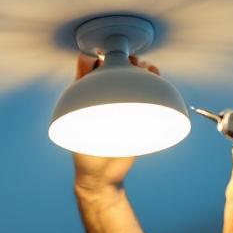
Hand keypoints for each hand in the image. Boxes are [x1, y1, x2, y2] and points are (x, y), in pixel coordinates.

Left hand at [72, 55, 160, 193]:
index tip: (101, 61)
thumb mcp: (77, 127)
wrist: (104, 175)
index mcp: (83, 94)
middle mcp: (102, 94)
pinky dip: (152, 78)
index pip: (86, 65)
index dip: (94, 58)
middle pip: (113, 65)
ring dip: (140, 66)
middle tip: (129, 62)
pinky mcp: (137, 110)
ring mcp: (120, 101)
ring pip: (131, 74)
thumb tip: (87, 67)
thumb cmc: (85, 153)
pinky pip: (147, 89)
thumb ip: (81, 105)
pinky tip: (155, 74)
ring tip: (146, 68)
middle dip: (122, 57)